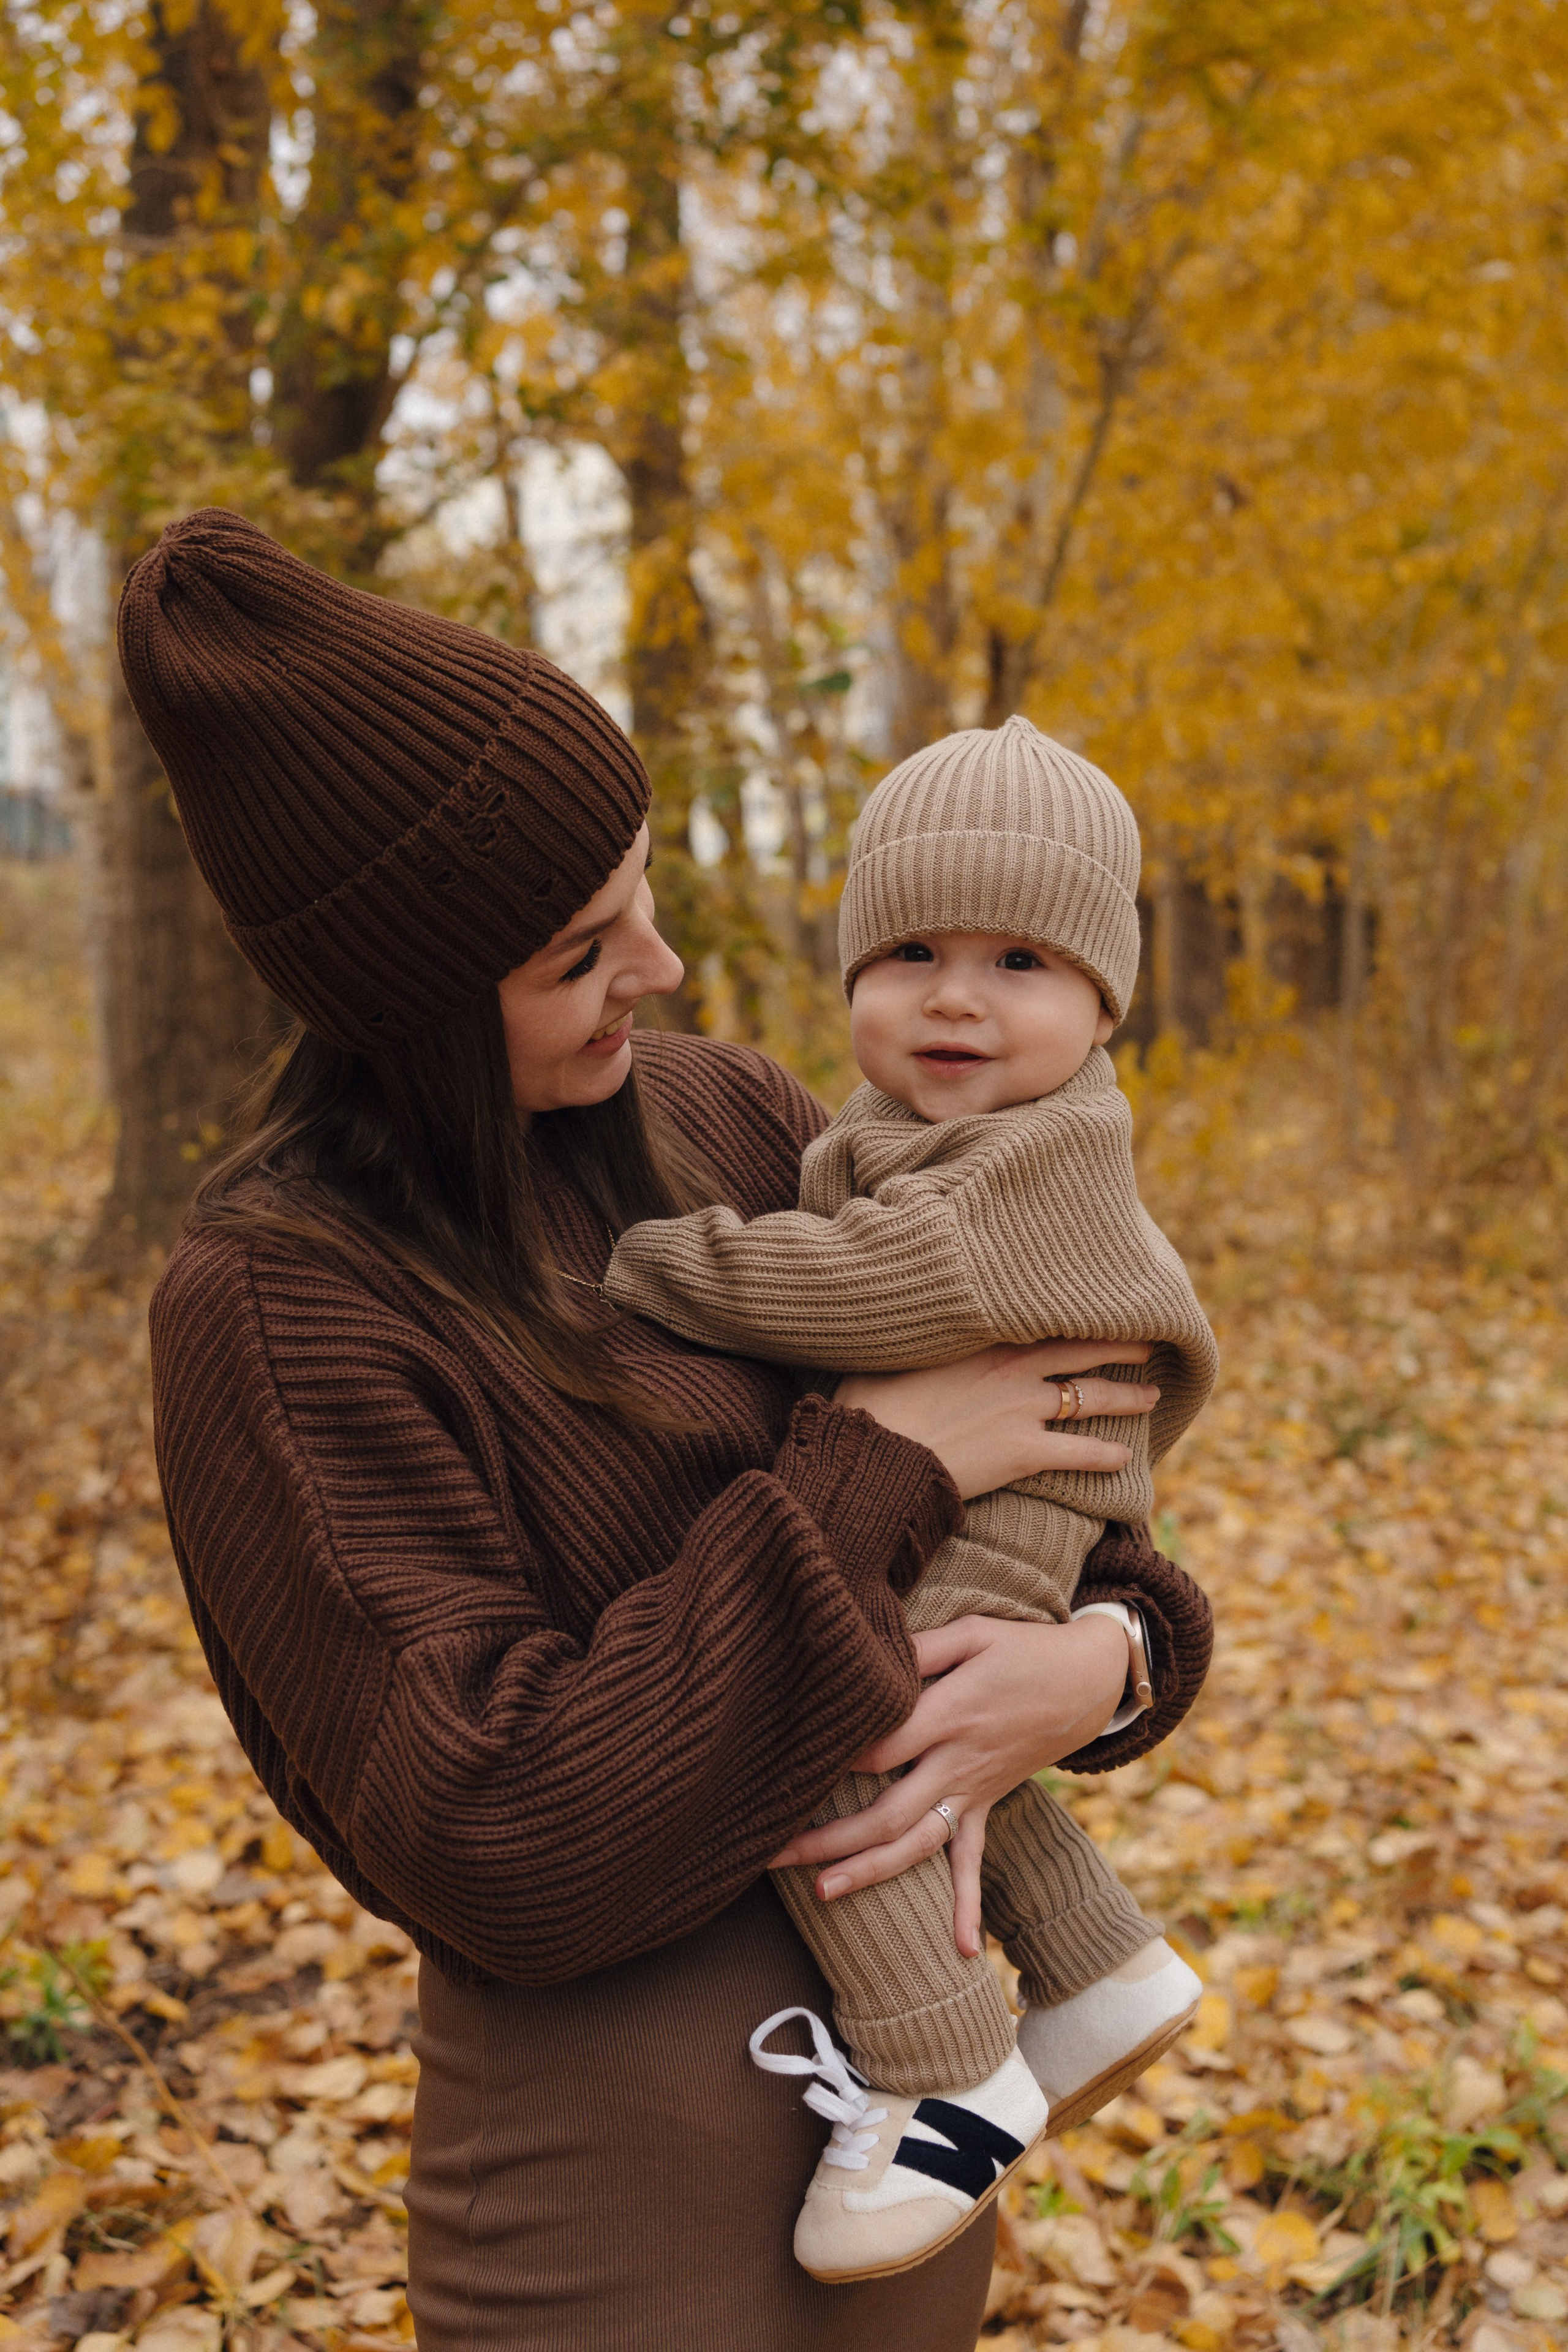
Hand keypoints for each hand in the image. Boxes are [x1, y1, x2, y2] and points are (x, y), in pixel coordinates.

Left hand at [770, 1613, 1127, 1957]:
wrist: (1089, 1680)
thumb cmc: (1023, 1649)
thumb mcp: (973, 1633)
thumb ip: (920, 1649)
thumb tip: (867, 1657)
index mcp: (951, 1714)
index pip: (883, 1748)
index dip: (838, 1759)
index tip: (791, 1767)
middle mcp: (959, 1761)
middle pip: (888, 1811)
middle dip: (829, 1837)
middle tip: (772, 1852)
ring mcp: (975, 1789)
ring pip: (919, 1844)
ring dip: (870, 1872)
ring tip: (820, 1894)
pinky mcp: (987, 1803)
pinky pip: (975, 1859)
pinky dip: (969, 1905)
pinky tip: (965, 1950)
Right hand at [837, 1341, 1156, 1499]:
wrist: (877, 1452)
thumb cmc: (871, 1404)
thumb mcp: (886, 1353)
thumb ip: (913, 1340)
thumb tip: (901, 1323)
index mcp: (980, 1340)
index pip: (1040, 1319)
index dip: (1071, 1315)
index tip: (1095, 1309)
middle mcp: (1011, 1369)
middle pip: (1079, 1349)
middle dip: (1118, 1345)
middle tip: (1147, 1343)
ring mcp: (1022, 1410)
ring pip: (1090, 1397)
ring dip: (1126, 1397)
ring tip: (1151, 1396)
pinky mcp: (1024, 1453)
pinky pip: (1079, 1453)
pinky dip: (1106, 1455)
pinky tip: (1125, 1457)